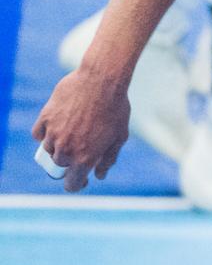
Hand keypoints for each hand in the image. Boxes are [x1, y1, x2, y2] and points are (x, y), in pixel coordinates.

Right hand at [31, 65, 132, 192]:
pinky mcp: (45, 118)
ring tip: (75, 131)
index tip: (80, 180)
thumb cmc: (116, 109)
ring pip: (50, 150)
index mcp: (85, 158)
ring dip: (59, 146)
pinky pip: (39, 134)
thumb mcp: (119, 137)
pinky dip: (45, 133)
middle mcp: (66, 149)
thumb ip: (108, 159)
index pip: (71, 184)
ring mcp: (53, 134)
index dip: (76, 184)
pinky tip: (57, 126)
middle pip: (60, 165)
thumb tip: (99, 175)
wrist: (102, 80)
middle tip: (82, 146)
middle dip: (70, 161)